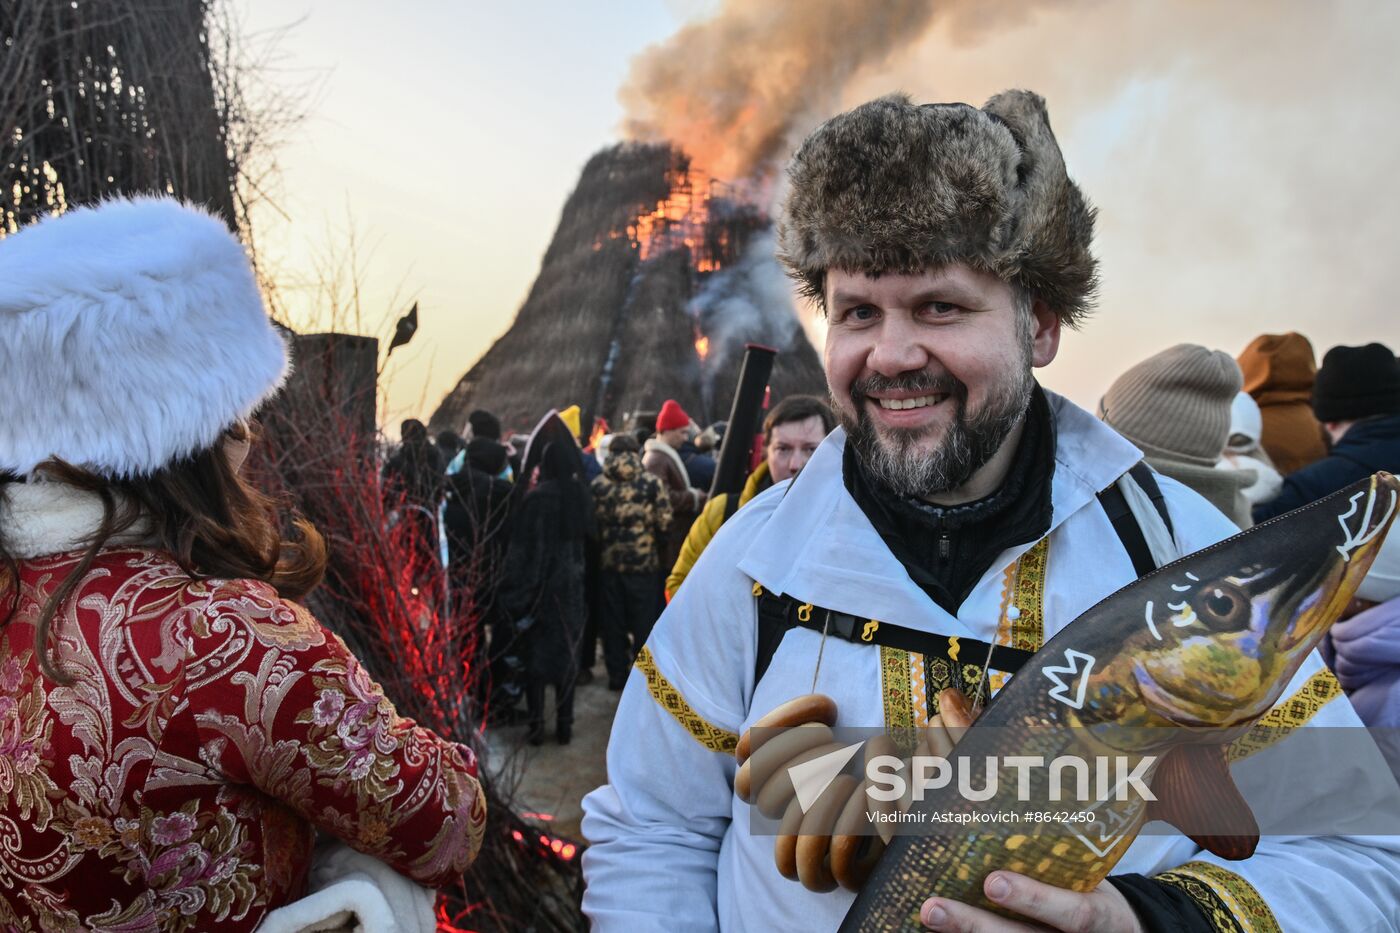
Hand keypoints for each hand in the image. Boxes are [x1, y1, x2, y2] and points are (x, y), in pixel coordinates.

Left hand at [920, 872, 1143, 932]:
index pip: (1073, 913)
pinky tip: (933, 928)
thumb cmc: (1097, 888)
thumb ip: (1065, 852)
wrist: (1122, 930)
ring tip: (928, 914)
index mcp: (1101, 917)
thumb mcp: (1098, 874)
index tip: (993, 881)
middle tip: (935, 907)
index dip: (1034, 899)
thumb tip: (1012, 795)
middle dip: (977, 925)